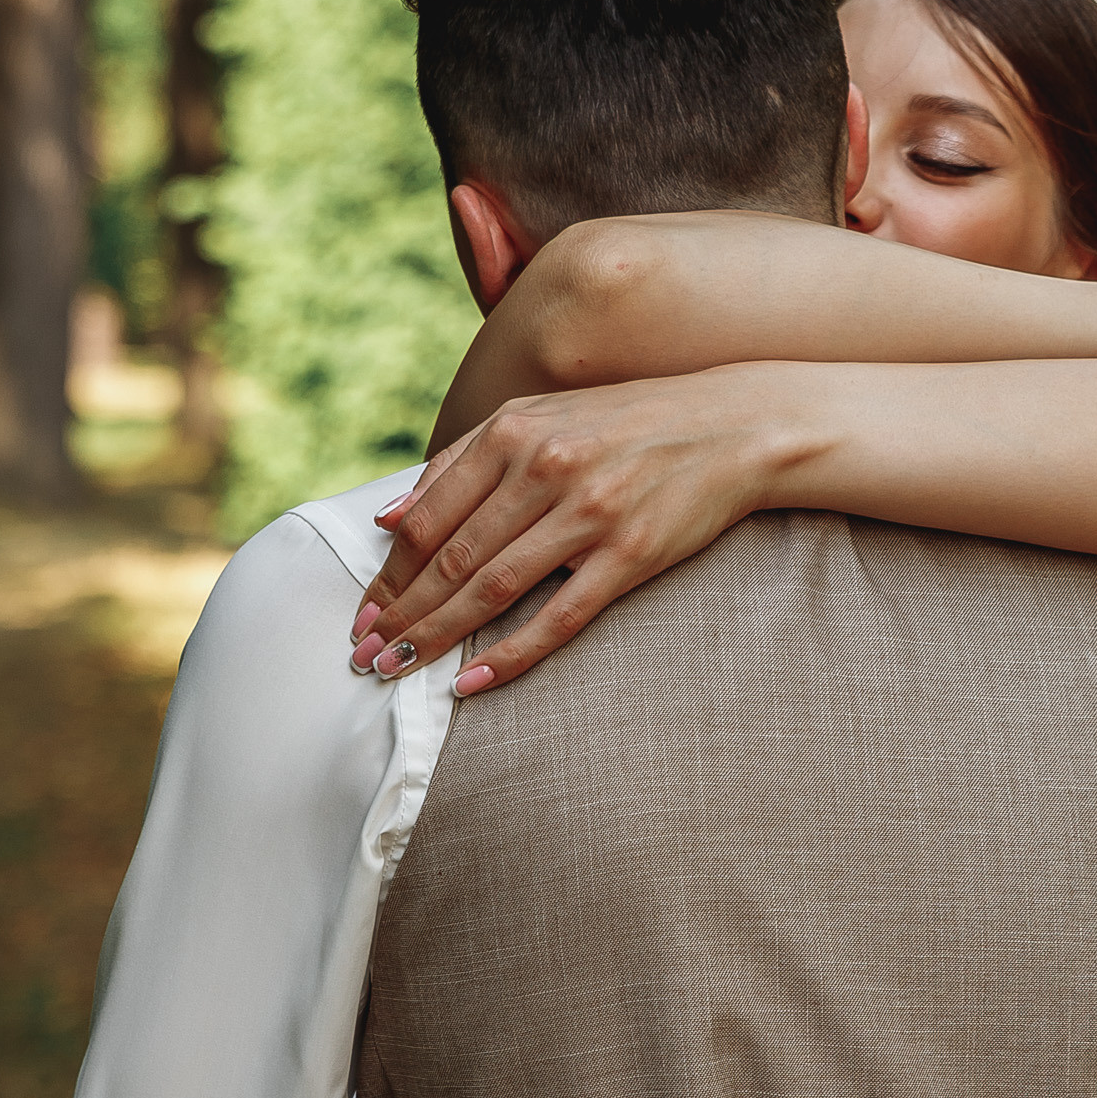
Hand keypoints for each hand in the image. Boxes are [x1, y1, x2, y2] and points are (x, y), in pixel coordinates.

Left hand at [347, 376, 783, 688]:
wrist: (735, 425)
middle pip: (450, 558)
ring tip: (398, 670)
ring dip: (437, 635)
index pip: (428, 517)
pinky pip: (559, 616)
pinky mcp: (630, 554)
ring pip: (493, 588)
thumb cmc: (629, 423)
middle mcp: (545, 468)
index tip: (361, 615)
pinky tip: (473, 681)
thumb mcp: (544, 416)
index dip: (388, 573)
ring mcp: (589, 513)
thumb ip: (463, 460)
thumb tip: (390, 517)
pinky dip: (511, 653)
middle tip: (363, 657)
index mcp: (514, 431)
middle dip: (399, 614)